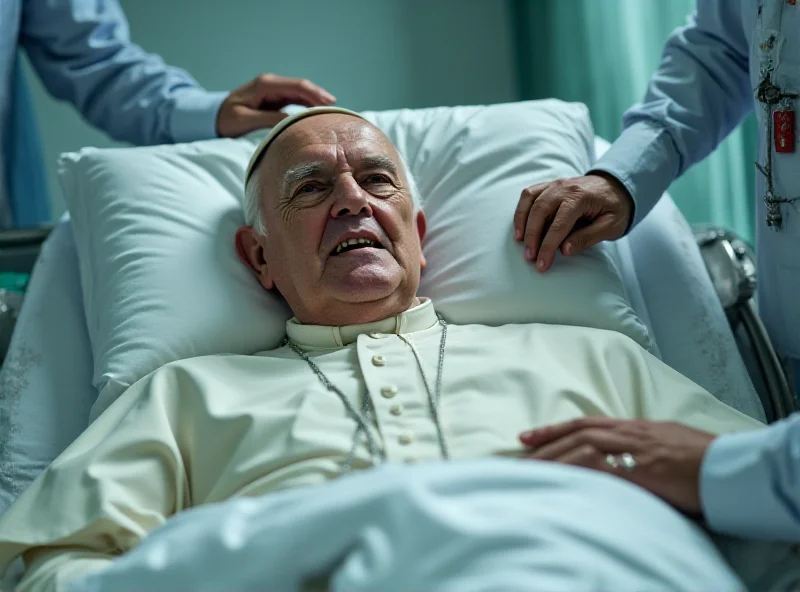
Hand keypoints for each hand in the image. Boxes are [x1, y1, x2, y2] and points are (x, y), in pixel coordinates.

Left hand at [217, 74, 335, 136]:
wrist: (213, 116)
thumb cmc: (226, 118)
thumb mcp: (244, 120)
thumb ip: (267, 119)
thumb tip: (291, 121)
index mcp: (265, 85)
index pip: (296, 86)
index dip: (315, 94)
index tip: (329, 104)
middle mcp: (271, 84)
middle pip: (302, 87)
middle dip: (320, 96)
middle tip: (336, 109)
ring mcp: (274, 90)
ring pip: (301, 92)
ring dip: (316, 100)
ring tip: (332, 112)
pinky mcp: (275, 98)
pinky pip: (296, 99)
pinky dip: (308, 105)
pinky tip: (318, 113)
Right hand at [513, 172, 633, 271]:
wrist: (618, 185)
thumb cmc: (616, 208)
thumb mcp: (611, 226)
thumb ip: (588, 237)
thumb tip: (565, 250)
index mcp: (581, 197)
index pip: (559, 224)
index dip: (548, 246)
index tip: (542, 264)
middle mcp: (565, 187)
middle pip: (540, 211)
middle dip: (532, 236)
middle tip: (529, 257)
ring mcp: (555, 184)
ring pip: (531, 201)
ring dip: (522, 222)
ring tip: (520, 242)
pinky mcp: (549, 185)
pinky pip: (529, 194)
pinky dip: (521, 209)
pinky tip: (520, 226)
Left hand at [519, 417, 716, 514]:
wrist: (731, 467)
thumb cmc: (704, 458)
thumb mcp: (667, 444)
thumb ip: (641, 449)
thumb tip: (624, 462)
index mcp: (635, 428)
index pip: (586, 423)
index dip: (555, 428)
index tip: (529, 436)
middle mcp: (630, 433)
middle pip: (578, 432)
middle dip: (546, 442)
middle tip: (519, 452)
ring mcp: (635, 450)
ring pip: (583, 445)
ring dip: (555, 456)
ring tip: (531, 468)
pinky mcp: (642, 470)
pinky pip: (603, 468)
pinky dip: (578, 470)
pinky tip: (560, 479)